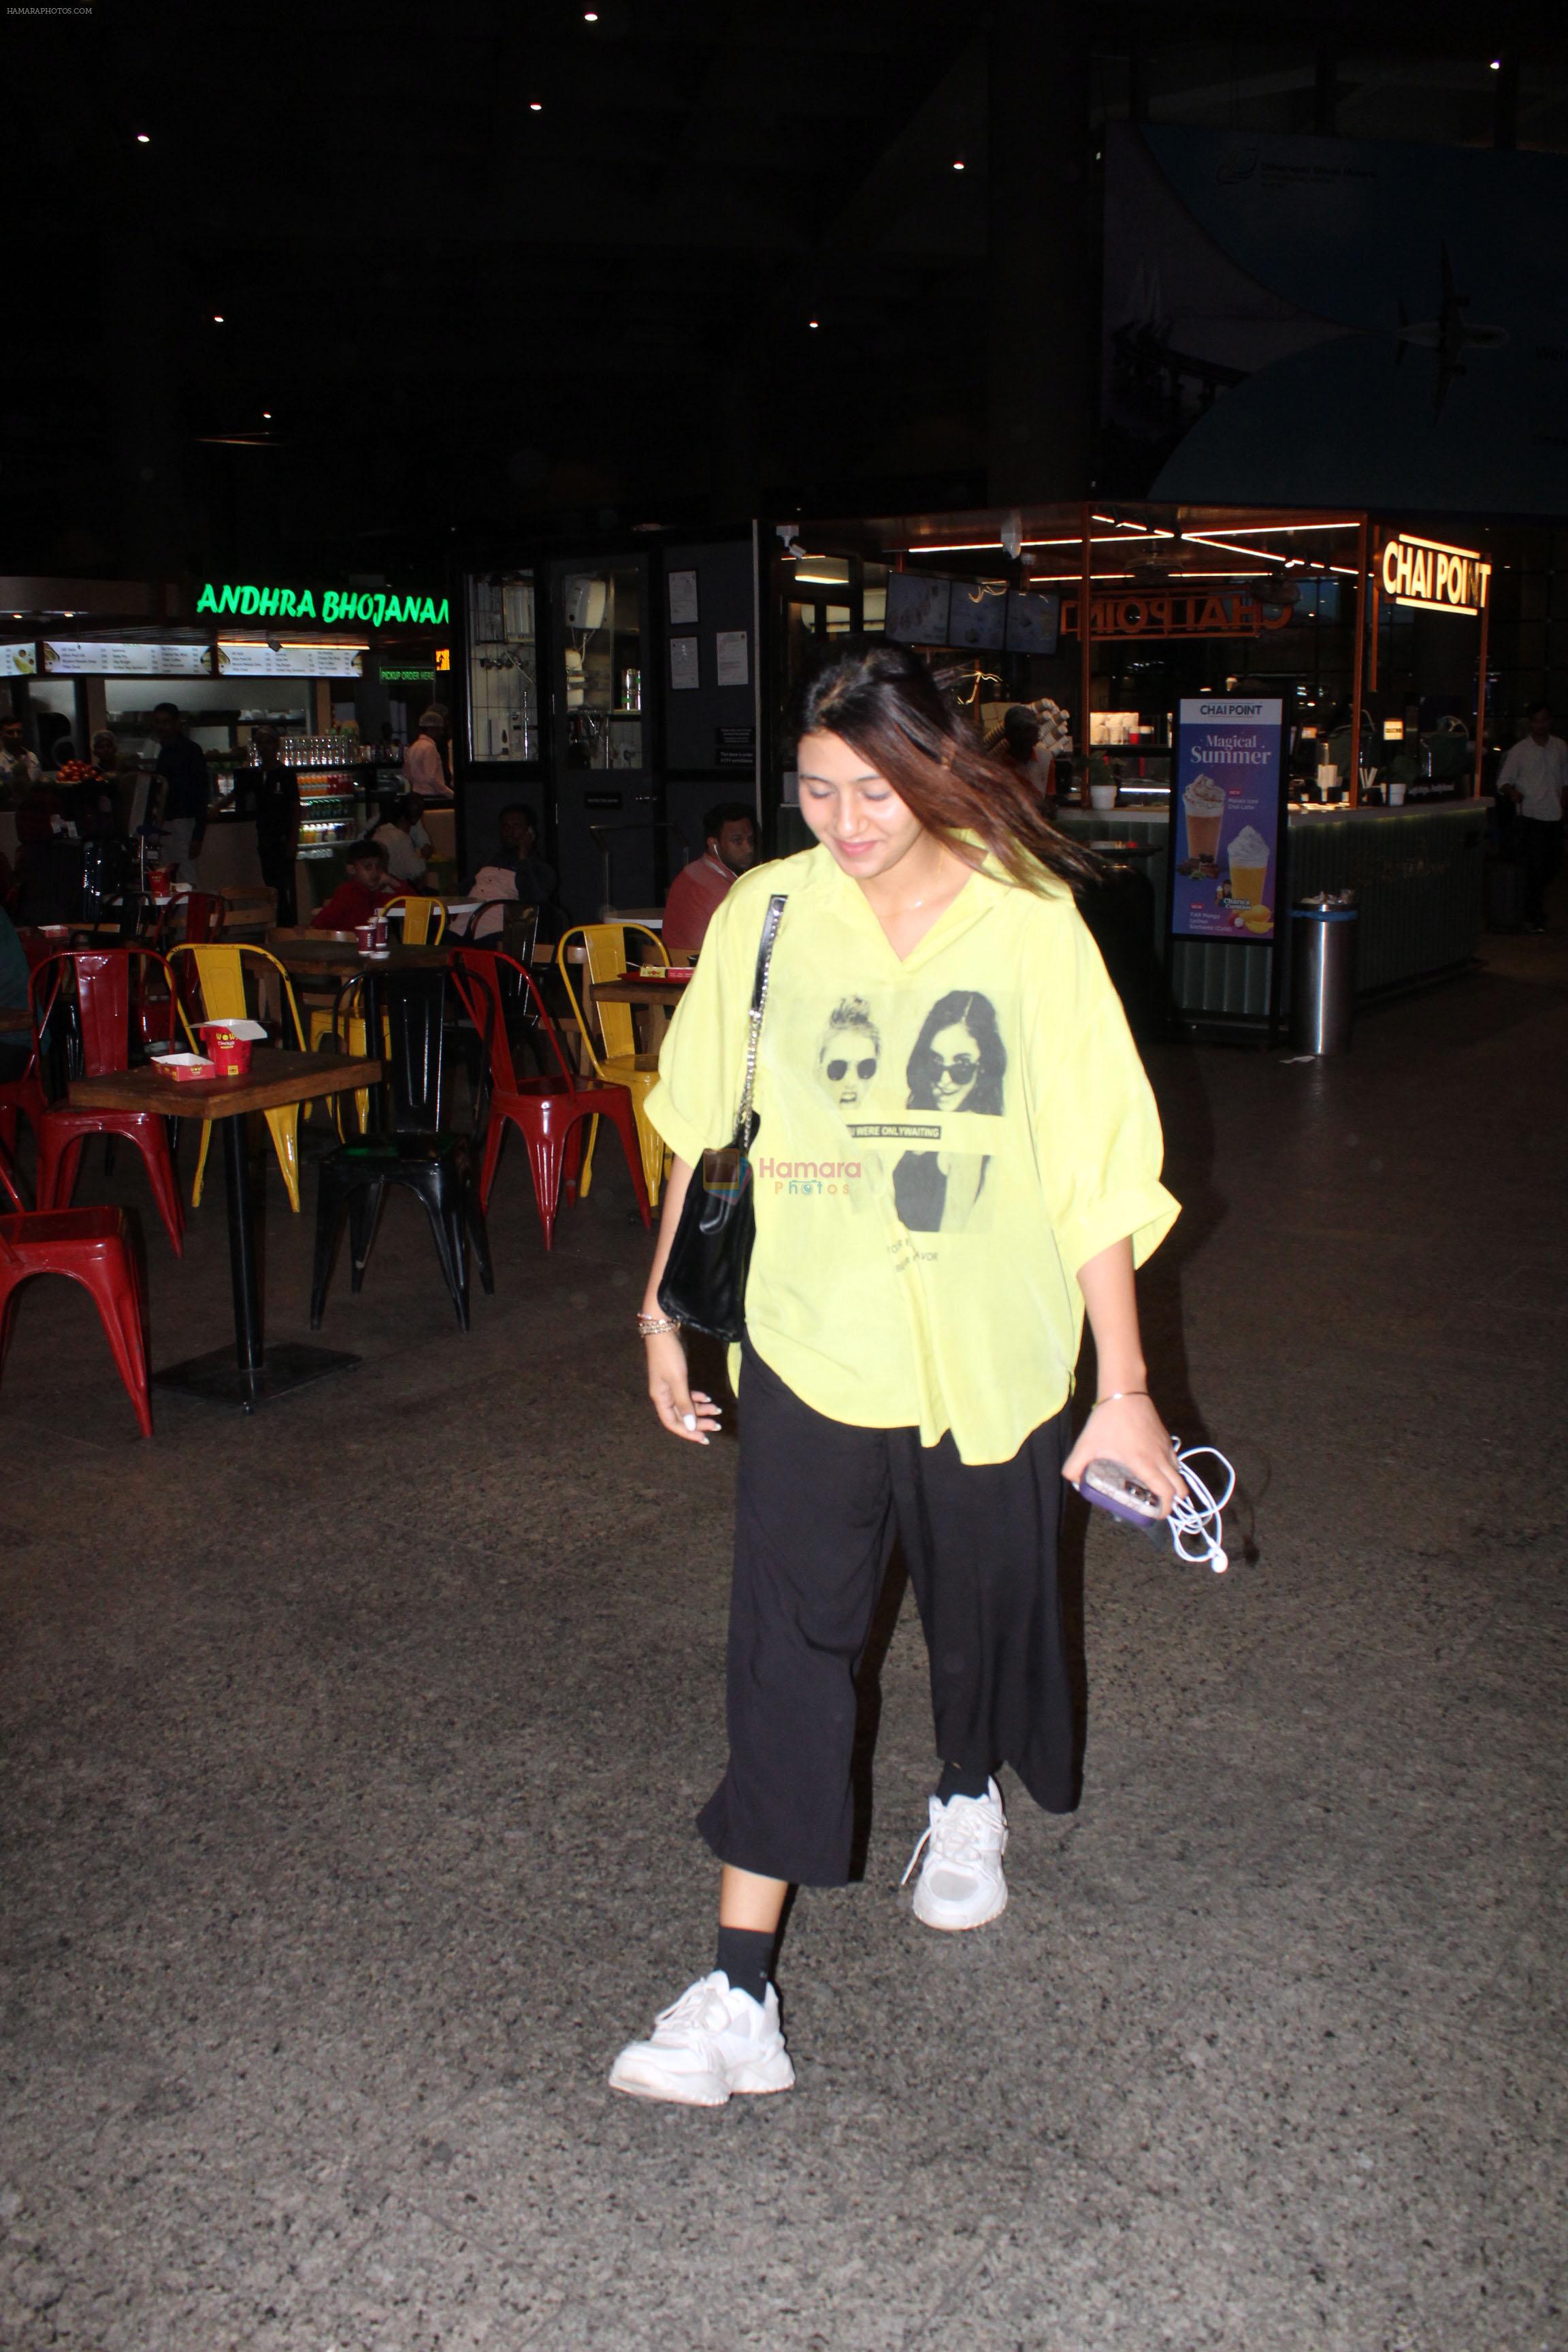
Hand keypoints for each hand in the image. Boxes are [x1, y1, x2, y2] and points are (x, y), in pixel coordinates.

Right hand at [645, 1328, 721, 1446]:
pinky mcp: (675, 1377)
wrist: (662, 1329)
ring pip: (685, 1405)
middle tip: (716, 1426)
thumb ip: (684, 1404)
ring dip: (701, 1410)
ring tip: (718, 1410)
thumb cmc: (669, 1355)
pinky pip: (686, 1394)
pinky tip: (708, 1399)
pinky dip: (697, 1398)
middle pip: (681, 1416)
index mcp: (660, 1398)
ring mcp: (669, 1386)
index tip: (704, 1438)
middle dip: (699, 1422)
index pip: (673, 1423)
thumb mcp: (678, 1381)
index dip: (688, 1432)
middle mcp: (663, 1395)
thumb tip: (691, 1426)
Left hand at [1063, 1392, 1186, 1515]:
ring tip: (1155, 1489)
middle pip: (1180, 1487)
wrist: (1124, 1392)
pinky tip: (1154, 1468)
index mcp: (1144, 1464)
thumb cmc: (1106, 1420)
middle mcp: (1160, 1458)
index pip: (1166, 1493)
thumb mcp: (1085, 1445)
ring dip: (1172, 1485)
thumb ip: (1074, 1467)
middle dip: (1173, 1501)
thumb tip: (1076, 1484)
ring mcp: (1166, 1447)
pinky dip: (1170, 1469)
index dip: (1164, 1509)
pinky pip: (1175, 1459)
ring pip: (1179, 1473)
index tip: (1155, 1515)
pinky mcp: (1166, 1438)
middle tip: (1157, 1505)